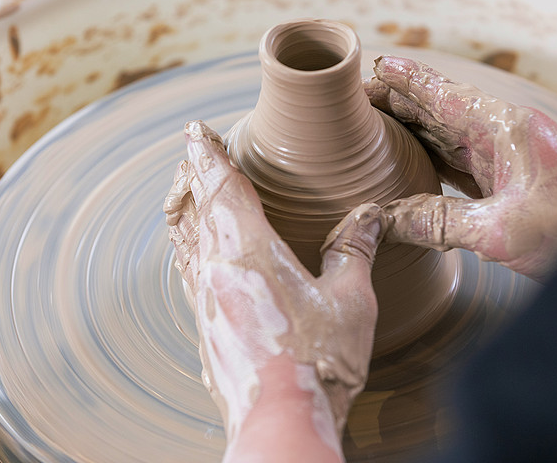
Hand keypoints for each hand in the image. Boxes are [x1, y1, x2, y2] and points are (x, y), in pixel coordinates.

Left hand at [164, 120, 384, 460]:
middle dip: (194, 177)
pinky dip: (191, 250)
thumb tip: (369, 214)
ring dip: (188, 213)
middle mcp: (216, 270)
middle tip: (193, 156)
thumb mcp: (351, 299)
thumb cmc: (318, 361)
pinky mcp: (206, 329)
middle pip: (195, 210)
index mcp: (250, 250)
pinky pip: (191, 274)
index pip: (222, 187)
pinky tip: (199, 259)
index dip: (208, 154)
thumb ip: (355, 249)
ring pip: (187, 242)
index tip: (195, 131)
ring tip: (189, 197)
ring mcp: (205, 302)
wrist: (281, 424)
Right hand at [365, 55, 556, 281]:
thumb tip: (384, 221)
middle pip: (439, 112)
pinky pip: (461, 163)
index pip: (442, 95)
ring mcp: (509, 157)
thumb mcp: (499, 231)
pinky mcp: (512, 181)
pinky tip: (410, 161)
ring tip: (373, 127)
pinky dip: (432, 160)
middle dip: (398, 104)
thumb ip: (436, 223)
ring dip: (412, 132)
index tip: (375, 65)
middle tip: (357, 102)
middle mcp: (504, 134)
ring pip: (448, 137)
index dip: (406, 80)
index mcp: (504, 127)